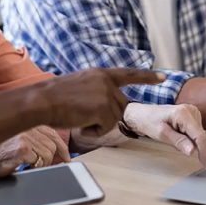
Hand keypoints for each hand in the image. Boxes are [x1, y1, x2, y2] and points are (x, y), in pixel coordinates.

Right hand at [0, 126, 70, 167]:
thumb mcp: (5, 137)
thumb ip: (25, 137)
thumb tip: (48, 151)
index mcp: (23, 119)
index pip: (51, 131)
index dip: (61, 147)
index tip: (66, 157)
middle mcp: (25, 124)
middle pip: (52, 144)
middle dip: (54, 158)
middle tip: (52, 168)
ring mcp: (24, 136)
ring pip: (48, 154)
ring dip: (43, 165)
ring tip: (30, 168)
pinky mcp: (21, 148)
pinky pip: (38, 162)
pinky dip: (34, 169)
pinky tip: (23, 169)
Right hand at [39, 68, 165, 136]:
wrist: (42, 100)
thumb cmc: (54, 97)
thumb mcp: (79, 85)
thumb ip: (96, 89)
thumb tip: (105, 104)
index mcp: (99, 73)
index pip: (128, 74)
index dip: (146, 76)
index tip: (163, 76)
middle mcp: (106, 81)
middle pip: (120, 106)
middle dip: (106, 116)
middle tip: (82, 116)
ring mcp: (106, 94)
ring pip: (113, 118)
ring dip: (97, 124)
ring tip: (77, 117)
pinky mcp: (104, 108)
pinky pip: (106, 127)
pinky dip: (93, 130)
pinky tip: (79, 123)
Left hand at [123, 103, 205, 167]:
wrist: (142, 115)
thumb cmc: (148, 122)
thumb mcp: (161, 134)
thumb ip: (178, 142)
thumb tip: (193, 151)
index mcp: (183, 113)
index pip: (199, 135)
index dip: (203, 151)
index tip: (204, 164)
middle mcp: (189, 110)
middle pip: (199, 135)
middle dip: (191, 144)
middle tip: (174, 142)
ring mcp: (191, 111)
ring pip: (198, 134)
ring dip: (188, 141)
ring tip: (173, 136)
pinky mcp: (190, 115)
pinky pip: (194, 131)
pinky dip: (187, 136)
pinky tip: (176, 133)